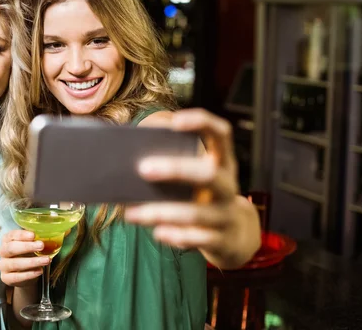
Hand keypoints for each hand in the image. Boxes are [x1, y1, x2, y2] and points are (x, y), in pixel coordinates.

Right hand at [0, 230, 49, 287]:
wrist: (25, 274)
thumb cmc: (28, 255)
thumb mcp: (31, 245)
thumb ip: (36, 241)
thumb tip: (48, 238)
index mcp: (7, 240)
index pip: (11, 235)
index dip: (22, 235)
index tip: (33, 235)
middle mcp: (2, 252)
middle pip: (11, 248)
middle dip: (27, 247)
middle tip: (41, 246)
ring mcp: (3, 266)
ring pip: (15, 264)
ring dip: (32, 262)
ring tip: (46, 260)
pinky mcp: (6, 278)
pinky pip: (16, 277)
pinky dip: (29, 274)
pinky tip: (39, 271)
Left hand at [124, 109, 260, 267]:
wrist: (233, 234)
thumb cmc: (201, 196)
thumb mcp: (195, 177)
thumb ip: (171, 164)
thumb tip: (127, 159)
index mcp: (222, 161)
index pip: (221, 133)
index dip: (202, 123)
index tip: (175, 121)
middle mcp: (228, 185)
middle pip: (207, 174)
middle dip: (175, 170)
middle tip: (142, 168)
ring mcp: (226, 214)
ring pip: (196, 213)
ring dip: (161, 212)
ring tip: (132, 213)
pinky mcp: (221, 240)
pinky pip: (197, 238)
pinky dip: (175, 236)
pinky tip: (157, 233)